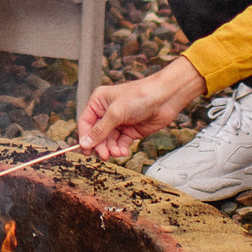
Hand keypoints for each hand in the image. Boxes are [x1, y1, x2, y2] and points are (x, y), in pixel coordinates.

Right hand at [78, 59, 207, 158]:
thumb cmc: (140, 96)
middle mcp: (107, 112)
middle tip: (104, 155)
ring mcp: (119, 122)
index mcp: (98, 102)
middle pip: (97, 134)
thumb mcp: (116, 113)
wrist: (165, 98)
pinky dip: (120, 148)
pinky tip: (123, 152)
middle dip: (100, 145)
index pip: (85, 123)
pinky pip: (120, 143)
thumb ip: (100, 130)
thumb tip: (85, 143)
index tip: (87, 151)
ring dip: (111, 148)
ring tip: (117, 152)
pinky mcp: (130, 130)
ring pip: (109, 141)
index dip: (85, 137)